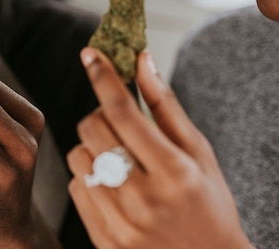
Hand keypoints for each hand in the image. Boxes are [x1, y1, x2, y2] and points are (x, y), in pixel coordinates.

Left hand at [66, 48, 254, 248]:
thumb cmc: (208, 203)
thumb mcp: (198, 153)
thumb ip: (166, 106)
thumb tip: (141, 60)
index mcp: (173, 171)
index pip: (123, 111)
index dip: (103, 76)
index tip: (91, 54)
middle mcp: (143, 198)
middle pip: (92, 128)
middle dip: (101, 115)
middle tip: (119, 123)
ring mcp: (119, 221)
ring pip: (78, 156)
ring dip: (92, 147)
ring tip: (118, 158)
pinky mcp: (102, 237)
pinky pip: (76, 186)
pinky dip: (89, 176)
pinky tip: (112, 183)